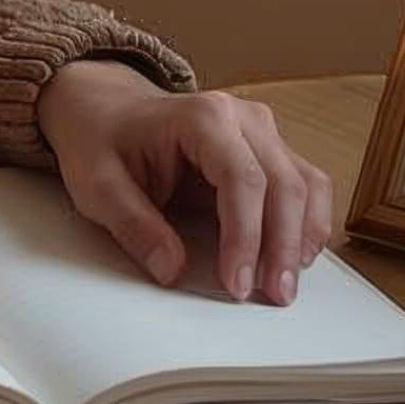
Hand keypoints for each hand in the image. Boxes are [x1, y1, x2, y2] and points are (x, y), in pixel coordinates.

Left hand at [35, 61, 332, 303]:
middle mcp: (241, 116)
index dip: (245, 236)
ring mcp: (260, 129)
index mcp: (200, 117)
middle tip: (273, 295)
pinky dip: (307, 221)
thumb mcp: (98, 184)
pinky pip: (304, 183)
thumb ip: (134, 225)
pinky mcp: (267, 148)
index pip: (241, 178)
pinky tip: (296, 256)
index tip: (236, 283)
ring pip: (305, 182)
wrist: (106, 109)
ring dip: (303, 236)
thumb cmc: (102, 140)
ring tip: (285, 284)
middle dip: (283, 245)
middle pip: (284, 182)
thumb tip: (171, 269)